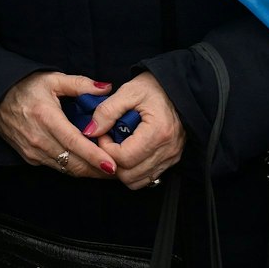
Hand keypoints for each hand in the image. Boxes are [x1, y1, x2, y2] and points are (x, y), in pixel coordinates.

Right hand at [0, 71, 116, 179]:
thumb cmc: (25, 86)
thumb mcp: (52, 79)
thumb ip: (81, 84)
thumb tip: (106, 87)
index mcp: (46, 118)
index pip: (75, 143)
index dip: (95, 157)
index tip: (113, 165)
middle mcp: (38, 138)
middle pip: (73, 163)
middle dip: (98, 171)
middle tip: (120, 170)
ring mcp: (32, 151)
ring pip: (66, 169)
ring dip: (87, 172)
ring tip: (107, 171)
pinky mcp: (29, 157)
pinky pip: (56, 167)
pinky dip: (73, 168)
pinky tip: (86, 165)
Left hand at [87, 72, 186, 189]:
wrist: (178, 88)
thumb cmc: (154, 87)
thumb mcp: (128, 91)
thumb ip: (106, 111)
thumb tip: (90, 131)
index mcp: (158, 132)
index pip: (124, 158)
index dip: (106, 148)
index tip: (103, 132)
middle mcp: (168, 150)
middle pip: (129, 175)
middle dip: (111, 160)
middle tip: (108, 140)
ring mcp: (172, 157)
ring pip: (137, 181)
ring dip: (122, 168)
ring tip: (118, 146)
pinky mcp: (172, 160)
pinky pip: (148, 177)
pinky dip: (133, 170)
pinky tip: (129, 151)